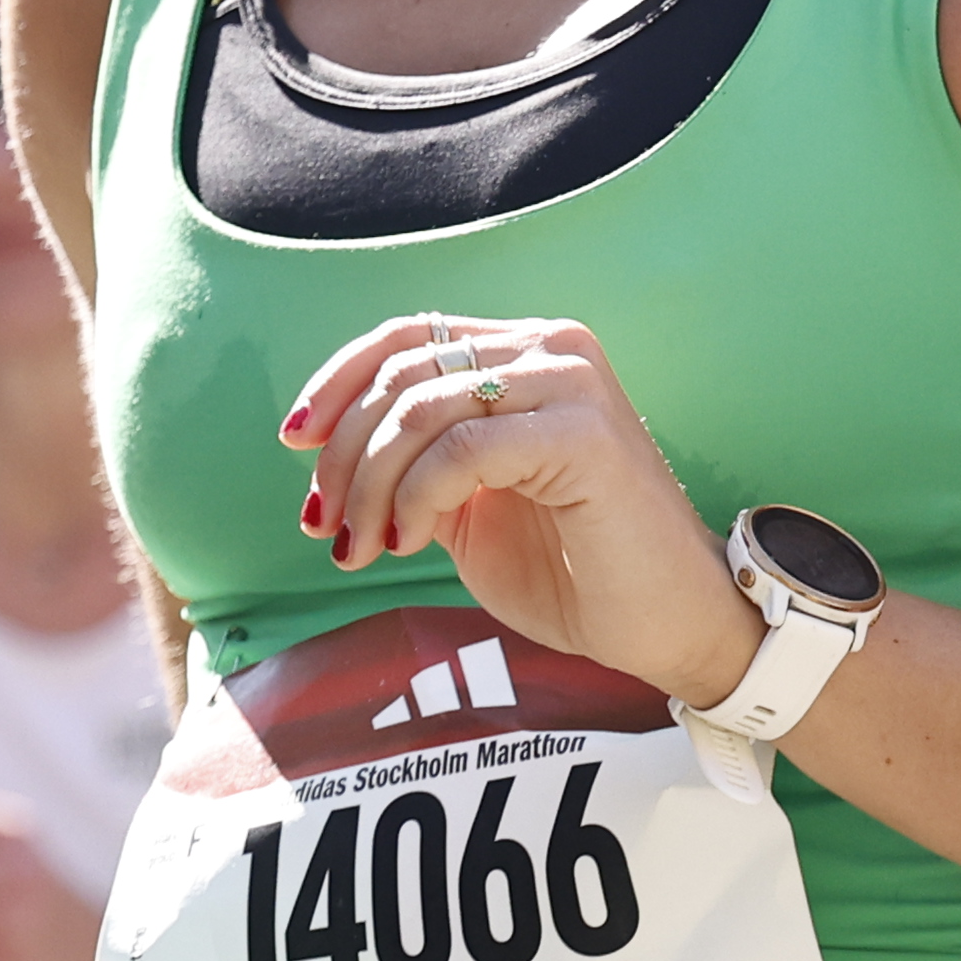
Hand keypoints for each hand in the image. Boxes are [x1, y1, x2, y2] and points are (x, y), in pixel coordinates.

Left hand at [280, 313, 755, 707]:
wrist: (664, 625)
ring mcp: (573, 384)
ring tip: (366, 549)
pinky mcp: (586, 433)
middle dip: (343, 457)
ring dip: (369, 487)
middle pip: (402, 373)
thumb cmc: (573, 570)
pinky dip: (414, 499)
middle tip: (330, 530)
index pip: (407, 334)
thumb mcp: (468, 507)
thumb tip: (325, 454)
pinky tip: (412, 544)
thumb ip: (413, 465)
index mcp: (526, 352)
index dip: (337, 382)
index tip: (295, 446)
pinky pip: (462, 451)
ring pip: (422, 410)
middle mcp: (553, 348)